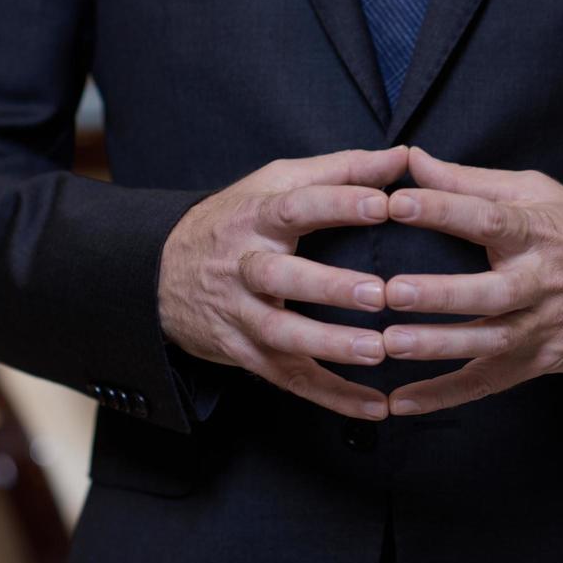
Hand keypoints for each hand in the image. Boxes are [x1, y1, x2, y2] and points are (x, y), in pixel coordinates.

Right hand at [158, 147, 409, 419]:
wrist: (158, 275)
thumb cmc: (239, 220)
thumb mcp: (277, 183)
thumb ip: (343, 170)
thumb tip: (404, 156)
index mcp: (256, 217)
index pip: (296, 206)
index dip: (339, 204)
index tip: (384, 204)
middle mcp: (244, 266)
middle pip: (280, 277)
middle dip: (328, 287)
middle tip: (377, 293)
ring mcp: (241, 315)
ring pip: (280, 335)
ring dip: (329, 347)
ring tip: (377, 351)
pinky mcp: (246, 355)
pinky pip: (290, 380)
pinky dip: (333, 396)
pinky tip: (376, 407)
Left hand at [380, 148, 562, 415]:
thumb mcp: (538, 193)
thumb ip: (470, 181)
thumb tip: (414, 160)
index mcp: (536, 232)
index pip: (488, 219)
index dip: (444, 210)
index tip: (398, 202)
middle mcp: (538, 282)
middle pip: (488, 292)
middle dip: (440, 294)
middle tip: (392, 290)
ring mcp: (539, 327)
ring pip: (486, 341)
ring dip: (437, 346)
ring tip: (388, 344)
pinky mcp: (537, 362)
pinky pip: (486, 382)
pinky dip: (444, 395)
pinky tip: (402, 402)